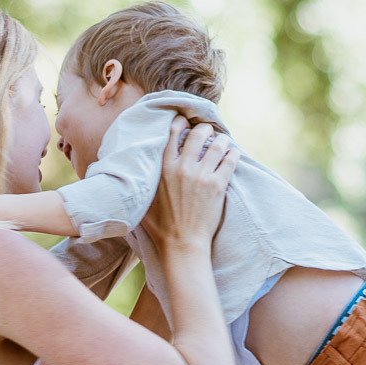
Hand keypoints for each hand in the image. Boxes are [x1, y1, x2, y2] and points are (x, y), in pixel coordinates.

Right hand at [140, 116, 238, 250]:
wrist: (180, 243)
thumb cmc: (159, 226)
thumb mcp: (144, 198)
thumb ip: (143, 179)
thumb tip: (132, 169)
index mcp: (163, 168)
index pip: (172, 133)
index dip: (180, 122)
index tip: (184, 120)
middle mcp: (182, 167)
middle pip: (197, 135)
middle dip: (204, 129)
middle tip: (207, 130)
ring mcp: (201, 176)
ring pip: (216, 145)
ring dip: (221, 139)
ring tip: (223, 140)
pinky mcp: (217, 186)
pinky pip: (229, 161)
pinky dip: (232, 153)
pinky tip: (233, 152)